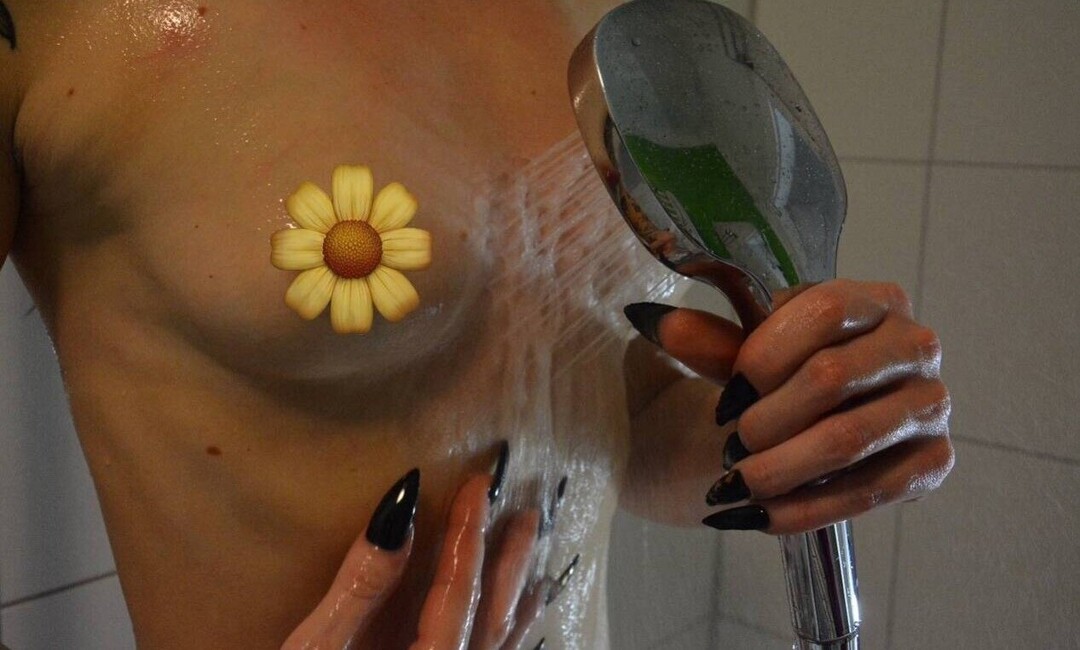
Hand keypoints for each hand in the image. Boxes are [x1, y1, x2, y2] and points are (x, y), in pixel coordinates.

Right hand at [282, 470, 544, 649]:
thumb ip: (362, 587)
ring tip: (536, 564)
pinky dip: (507, 637)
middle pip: (495, 616)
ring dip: (518, 599)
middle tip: (532, 512)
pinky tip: (509, 627)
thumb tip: (400, 514)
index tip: (482, 484)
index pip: (458, 589)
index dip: (470, 532)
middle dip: (512, 561)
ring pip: (501, 646)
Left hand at [629, 280, 953, 534]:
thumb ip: (707, 340)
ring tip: (733, 483)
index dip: (765, 355)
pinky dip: (806, 509)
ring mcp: (931, 404)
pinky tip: (759, 515)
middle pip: (833, 377)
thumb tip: (655, 323)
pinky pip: (870, 492)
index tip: (726, 394)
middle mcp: (915, 344)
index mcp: (873, 299)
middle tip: (726, 443)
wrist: (805, 426)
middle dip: (765, 419)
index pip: (825, 312)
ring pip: (848, 439)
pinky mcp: (933, 461)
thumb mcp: (741, 354)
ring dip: (779, 468)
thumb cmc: (777, 377)